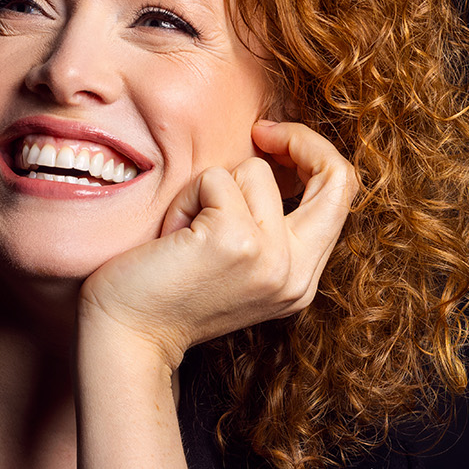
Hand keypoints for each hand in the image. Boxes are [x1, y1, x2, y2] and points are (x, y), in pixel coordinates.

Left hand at [79, 118, 358, 366]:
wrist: (127, 337)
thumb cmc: (167, 292)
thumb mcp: (238, 261)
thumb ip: (269, 224)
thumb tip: (275, 155)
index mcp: (302, 279)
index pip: (341, 195)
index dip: (314, 155)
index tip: (273, 142)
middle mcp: (298, 274)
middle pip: (336, 176)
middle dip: (301, 140)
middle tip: (261, 131)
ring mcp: (271, 259)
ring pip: (254, 171)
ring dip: (210, 189)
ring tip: (185, 231)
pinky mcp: (235, 241)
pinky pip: (215, 180)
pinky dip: (185, 199)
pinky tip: (171, 236)